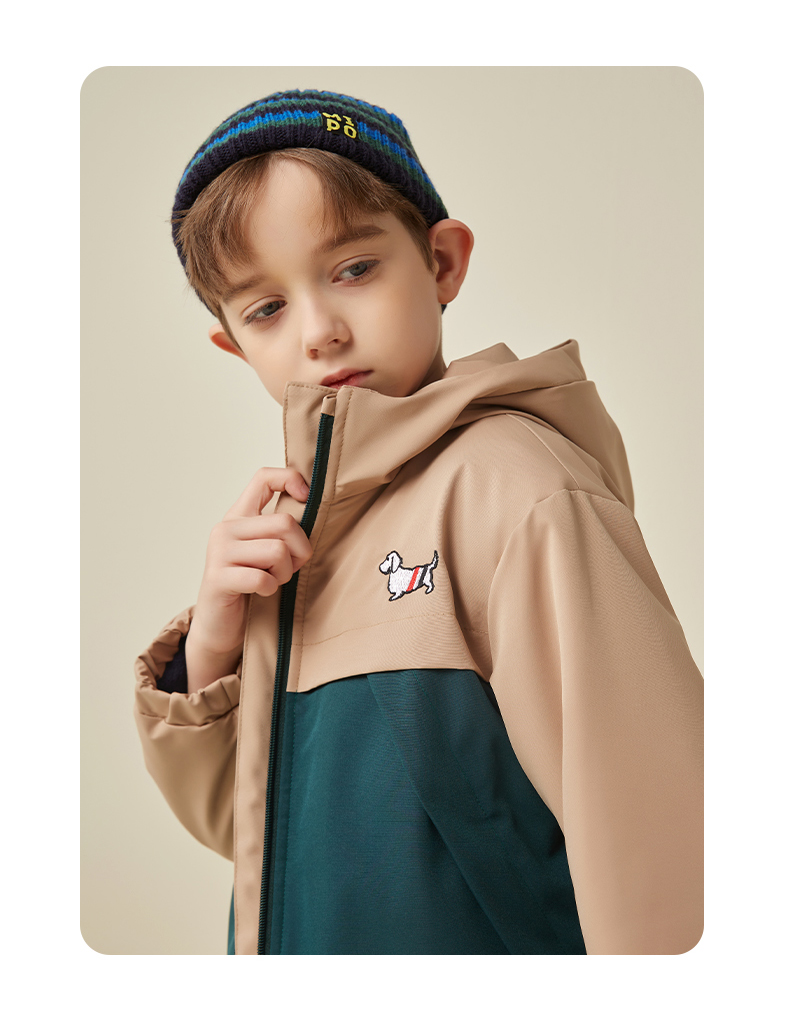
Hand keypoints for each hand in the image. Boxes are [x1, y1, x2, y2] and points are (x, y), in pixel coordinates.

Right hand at [185, 468, 312, 691]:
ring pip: (277, 551)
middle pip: (285, 523)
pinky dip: (270, 589)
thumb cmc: (249, 586)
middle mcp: (226, 529)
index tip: (306, 497)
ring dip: (284, 572)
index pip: (263, 478)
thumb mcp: (264, 551)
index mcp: (239, 516)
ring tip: (274, 580)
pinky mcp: (218, 578)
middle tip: (291, 567)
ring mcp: (219, 552)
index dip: (290, 479)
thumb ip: (279, 530)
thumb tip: (312, 507)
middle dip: (300, 550)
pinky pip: (263, 578)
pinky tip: (261, 592)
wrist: (219, 625)